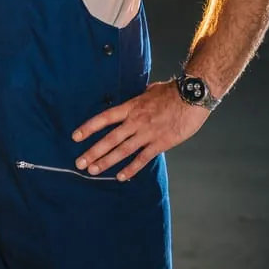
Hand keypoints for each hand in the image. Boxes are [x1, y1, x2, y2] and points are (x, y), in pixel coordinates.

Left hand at [72, 80, 210, 180]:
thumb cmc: (172, 91)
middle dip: (93, 152)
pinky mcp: (161, 143)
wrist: (193, 96)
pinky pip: (143, 158)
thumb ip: (138, 99)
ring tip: (93, 171)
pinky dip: (131, 169)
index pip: (104, 118)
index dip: (88, 128)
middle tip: (79, 163)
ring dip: (106, 162)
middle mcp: (135, 121)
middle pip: (110, 139)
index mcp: (130, 107)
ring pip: (123, 150)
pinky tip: (121, 177)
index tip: (75, 137)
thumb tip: (136, 97)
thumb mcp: (149, 91)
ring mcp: (147, 133)